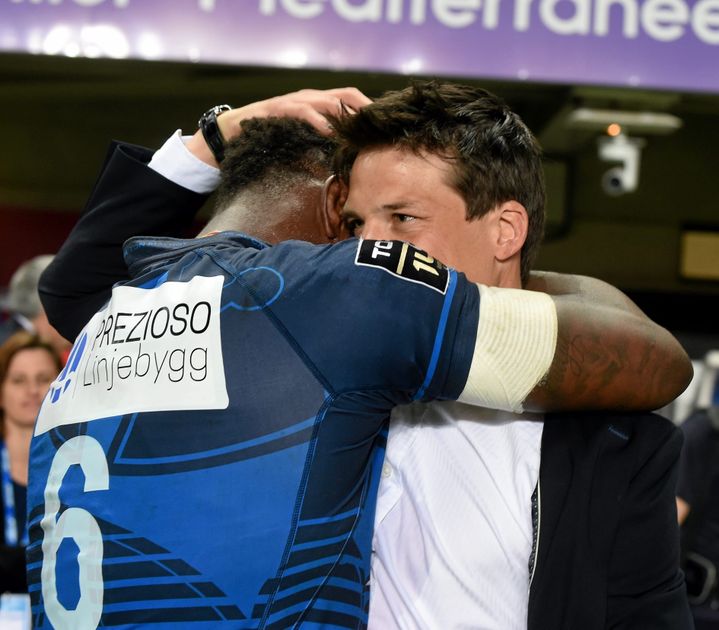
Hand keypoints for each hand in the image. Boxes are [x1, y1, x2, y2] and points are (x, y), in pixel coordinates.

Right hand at [188, 87, 370, 165]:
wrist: (233, 131)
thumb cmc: (270, 138)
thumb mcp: (300, 140)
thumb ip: (321, 144)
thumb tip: (345, 162)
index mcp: (317, 104)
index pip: (350, 98)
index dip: (368, 108)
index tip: (385, 123)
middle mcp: (310, 97)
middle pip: (347, 94)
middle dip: (365, 106)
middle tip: (380, 123)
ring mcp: (295, 100)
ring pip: (329, 100)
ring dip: (347, 114)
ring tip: (362, 127)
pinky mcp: (280, 108)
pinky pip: (304, 110)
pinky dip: (319, 120)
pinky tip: (329, 131)